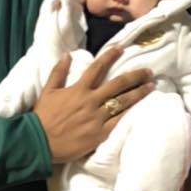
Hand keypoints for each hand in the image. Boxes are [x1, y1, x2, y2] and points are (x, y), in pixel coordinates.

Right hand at [33, 48, 154, 162]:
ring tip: (151, 86)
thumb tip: (68, 54)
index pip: (97, 68)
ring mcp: (97, 118)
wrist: (39, 142)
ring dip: (138, 93)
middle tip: (148, 71)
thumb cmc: (42, 117)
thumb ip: (58, 72)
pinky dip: (131, 114)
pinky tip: (142, 108)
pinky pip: (119, 121)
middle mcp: (91, 101)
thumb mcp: (47, 91)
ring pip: (123, 102)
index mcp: (78, 89)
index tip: (121, 48)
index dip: (110, 56)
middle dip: (135, 76)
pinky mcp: (100, 133)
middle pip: (118, 84)